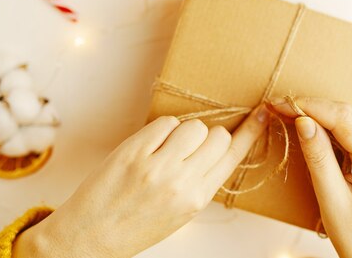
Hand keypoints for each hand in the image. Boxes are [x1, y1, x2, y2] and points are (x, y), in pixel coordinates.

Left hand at [13, 106, 269, 257]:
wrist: (90, 238)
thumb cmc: (136, 226)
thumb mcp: (180, 212)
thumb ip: (200, 180)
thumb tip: (216, 145)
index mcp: (197, 199)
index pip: (233, 157)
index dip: (250, 132)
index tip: (262, 113)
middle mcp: (182, 182)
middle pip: (217, 136)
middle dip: (208, 137)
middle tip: (188, 148)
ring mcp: (157, 166)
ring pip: (193, 126)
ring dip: (184, 131)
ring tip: (165, 148)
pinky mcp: (134, 152)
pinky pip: (165, 122)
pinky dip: (162, 128)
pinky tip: (150, 146)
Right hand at [269, 97, 351, 257]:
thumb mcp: (331, 200)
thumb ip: (319, 158)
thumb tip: (303, 122)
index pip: (344, 120)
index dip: (310, 107)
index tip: (281, 104)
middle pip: (348, 115)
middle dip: (313, 107)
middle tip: (280, 106)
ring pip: (350, 120)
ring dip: (320, 114)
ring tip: (289, 113)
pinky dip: (330, 126)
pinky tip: (310, 127)